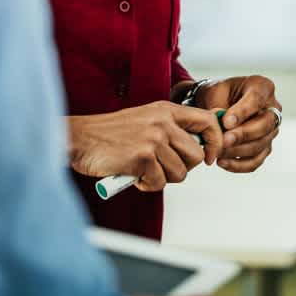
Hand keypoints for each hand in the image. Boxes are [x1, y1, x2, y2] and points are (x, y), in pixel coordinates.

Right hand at [67, 102, 223, 191]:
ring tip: (143, 170)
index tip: (208, 157)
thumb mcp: (145, 120)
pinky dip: (146, 185)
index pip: (207, 121)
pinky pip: (159, 183)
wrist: (80, 138)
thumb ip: (170, 129)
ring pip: (180, 173)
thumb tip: (199, 150)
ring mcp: (153, 139)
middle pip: (196, 155)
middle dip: (182, 168)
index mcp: (165, 110)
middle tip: (161, 168)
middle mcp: (162, 121)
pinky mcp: (143, 157)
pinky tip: (133, 175)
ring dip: (162, 178)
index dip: (214, 142)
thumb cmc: (111, 134)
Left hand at [195, 75, 280, 172]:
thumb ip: (220, 107)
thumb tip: (222, 127)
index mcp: (262, 87)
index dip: (242, 112)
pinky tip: (223, 163)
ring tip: (218, 152)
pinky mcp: (265, 147)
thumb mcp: (216, 92)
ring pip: (260, 145)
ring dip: (238, 151)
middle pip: (264, 125)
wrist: (218, 104)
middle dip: (242, 135)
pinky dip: (239, 165)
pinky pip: (256, 160)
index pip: (256, 99)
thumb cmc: (218, 94)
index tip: (226, 122)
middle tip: (224, 140)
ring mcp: (271, 130)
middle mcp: (272, 108)